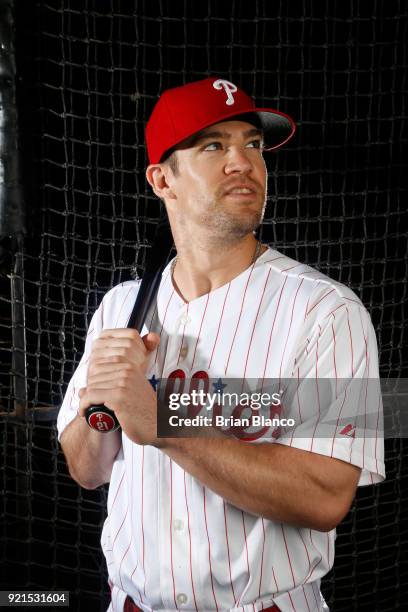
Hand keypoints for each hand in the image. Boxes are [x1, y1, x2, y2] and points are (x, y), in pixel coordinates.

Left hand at [78, 329, 160, 445]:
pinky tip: (85, 413)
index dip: (92, 382)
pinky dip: (83, 405)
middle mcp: (127, 371)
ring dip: (84, 401)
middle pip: (93, 377)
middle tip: (88, 406)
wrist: (160, 425)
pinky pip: (90, 397)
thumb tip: (81, 390)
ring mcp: (123, 383)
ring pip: (90, 387)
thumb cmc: (144, 412)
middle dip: (88, 392)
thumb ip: (108, 389)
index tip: (91, 396)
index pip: (98, 367)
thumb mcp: (127, 395)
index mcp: (130, 367)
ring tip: (87, 410)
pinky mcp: (119, 396)